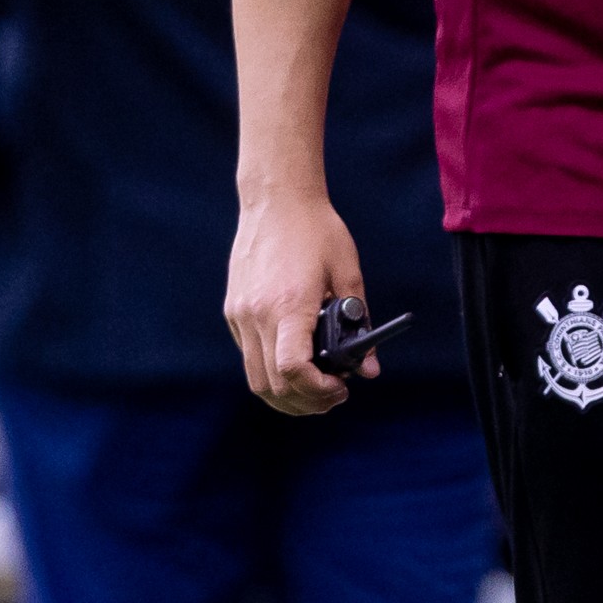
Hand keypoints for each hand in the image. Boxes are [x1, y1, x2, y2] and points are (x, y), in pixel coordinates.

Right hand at [226, 190, 364, 416]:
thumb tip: (370, 370)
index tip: (341, 389)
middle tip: (334, 397)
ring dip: (286, 394)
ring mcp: (240, 314)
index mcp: (289, 304)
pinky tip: (296, 363)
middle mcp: (257, 314)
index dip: (317, 391)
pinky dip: (271, 371)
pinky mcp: (233, 311)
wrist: (276, 200)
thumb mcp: (348, 273)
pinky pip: (249, 356)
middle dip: (306, 402)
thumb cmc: (317, 231)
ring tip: (316, 390)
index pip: (293, 369)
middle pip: (272, 385)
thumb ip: (360, 323)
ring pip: (255, 378)